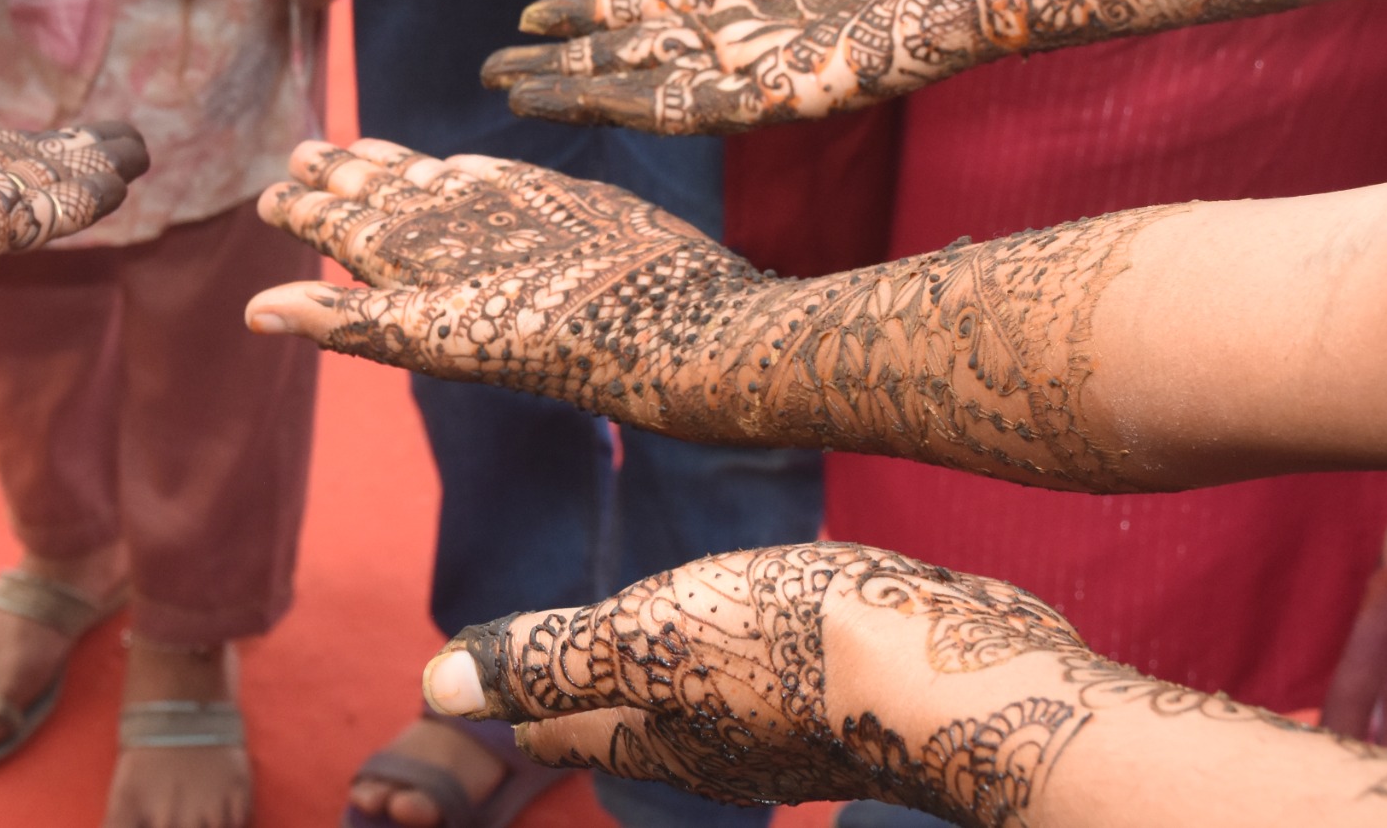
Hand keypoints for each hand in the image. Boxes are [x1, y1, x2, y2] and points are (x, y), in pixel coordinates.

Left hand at [246, 139, 760, 429]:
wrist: (664, 322)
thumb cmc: (546, 339)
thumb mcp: (428, 334)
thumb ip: (343, 320)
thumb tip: (251, 314)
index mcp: (411, 272)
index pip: (341, 229)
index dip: (304, 210)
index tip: (268, 194)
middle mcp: (452, 241)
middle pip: (381, 199)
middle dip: (339, 175)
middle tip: (300, 151)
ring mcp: (505, 219)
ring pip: (433, 182)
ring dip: (391, 165)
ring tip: (353, 150)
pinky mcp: (557, 202)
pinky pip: (500, 177)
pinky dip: (468, 169)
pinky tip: (452, 164)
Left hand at [421, 543, 1093, 819]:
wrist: (954, 677)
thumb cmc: (785, 649)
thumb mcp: (641, 639)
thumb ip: (548, 659)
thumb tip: (433, 686)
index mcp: (656, 734)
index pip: (563, 721)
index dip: (517, 703)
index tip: (482, 702)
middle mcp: (720, 746)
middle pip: (631, 727)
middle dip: (583, 709)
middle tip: (545, 703)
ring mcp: (791, 727)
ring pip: (704, 710)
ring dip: (666, 689)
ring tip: (644, 673)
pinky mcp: (853, 695)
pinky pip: (776, 680)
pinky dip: (745, 664)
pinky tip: (763, 647)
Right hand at [481, 0, 1022, 132]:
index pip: (663, 5)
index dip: (596, 13)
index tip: (534, 14)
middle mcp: (767, 38)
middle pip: (644, 56)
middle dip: (568, 65)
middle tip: (496, 71)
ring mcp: (781, 71)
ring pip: (657, 89)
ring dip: (584, 91)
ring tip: (513, 91)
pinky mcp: (800, 95)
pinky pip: (702, 107)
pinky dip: (636, 102)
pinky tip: (584, 97)